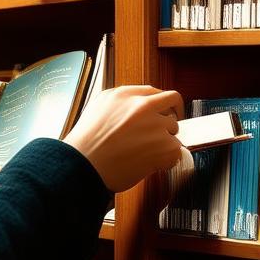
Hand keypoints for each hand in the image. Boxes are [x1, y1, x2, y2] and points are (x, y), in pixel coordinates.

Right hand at [63, 85, 183, 192]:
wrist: (82, 167)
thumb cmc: (84, 147)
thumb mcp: (95, 111)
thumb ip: (119, 105)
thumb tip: (135, 109)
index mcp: (123, 95)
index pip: (154, 92)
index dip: (160, 105)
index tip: (163, 111)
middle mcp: (141, 106)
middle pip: (172, 105)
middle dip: (167, 120)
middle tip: (158, 134)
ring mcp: (155, 125)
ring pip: (174, 131)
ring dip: (163, 143)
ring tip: (143, 155)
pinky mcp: (164, 145)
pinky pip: (176, 151)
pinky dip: (167, 160)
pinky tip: (150, 164)